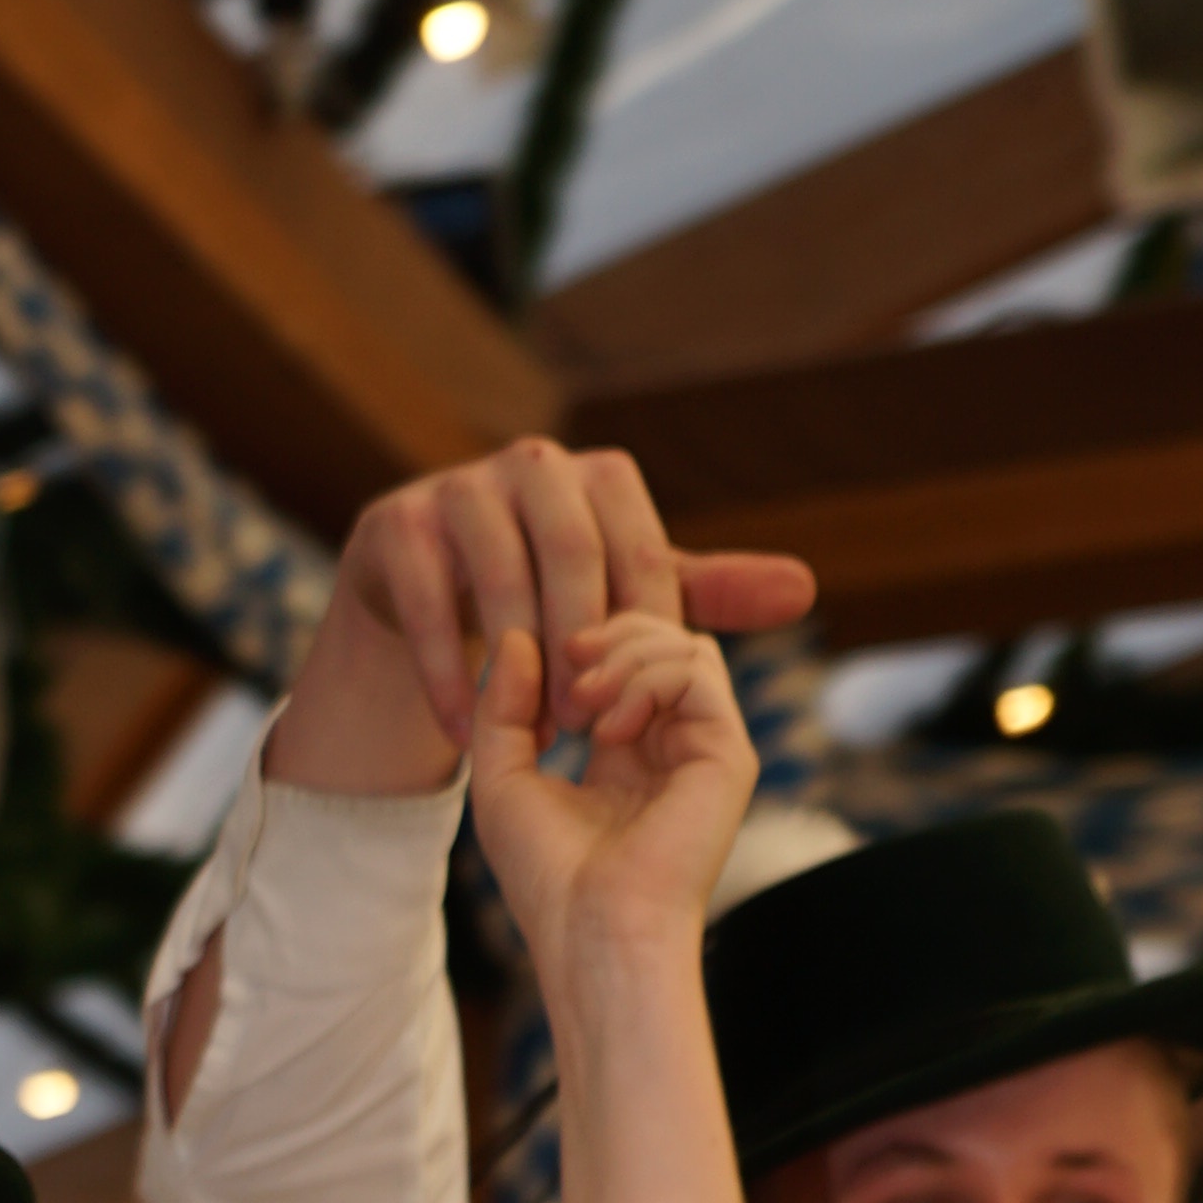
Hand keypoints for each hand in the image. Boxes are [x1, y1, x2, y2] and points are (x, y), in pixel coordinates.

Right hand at [268, 438, 817, 799]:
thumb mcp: (625, 594)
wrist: (422, 590)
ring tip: (536, 735)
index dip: (645, 633)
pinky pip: (431, 606)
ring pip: (498, 577)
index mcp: (599, 476)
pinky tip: (467, 733)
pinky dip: (450, 674)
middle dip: (583, 644)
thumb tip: (805, 590)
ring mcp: (459, 488)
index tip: (643, 707)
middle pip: (572, 551)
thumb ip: (705, 594)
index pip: (640, 551)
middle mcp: (532, 466)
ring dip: (518, 666)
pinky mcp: (398, 526)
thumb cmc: (543, 591)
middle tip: (590, 725)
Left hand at [467, 614, 753, 999]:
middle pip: (663, 637)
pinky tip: (609, 731)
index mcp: (629, 753)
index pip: (628, 658)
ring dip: (624, 653)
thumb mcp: (501, 779)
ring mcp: (707, 750)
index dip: (588, 638)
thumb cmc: (550, 880)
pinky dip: (646, 679)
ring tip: (581, 701)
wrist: (594, 935)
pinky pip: (697, 670)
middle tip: (565, 659)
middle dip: (610, 631)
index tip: (540, 656)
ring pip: (684, 645)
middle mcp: (674, 747)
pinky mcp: (729, 756)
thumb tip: (514, 636)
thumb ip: (500, 707)